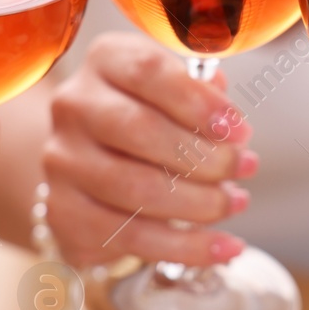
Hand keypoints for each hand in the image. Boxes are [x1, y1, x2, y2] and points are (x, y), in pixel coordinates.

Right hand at [42, 32, 257, 267]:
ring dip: (201, 203)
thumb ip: (204, 96)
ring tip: (235, 202)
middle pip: (141, 131)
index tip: (238, 130)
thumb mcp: (175, 90)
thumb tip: (231, 128)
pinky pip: (132, 237)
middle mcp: (73, 106)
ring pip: (137, 190)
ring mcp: (63, 162)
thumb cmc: (147, 116)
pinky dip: (187, 247)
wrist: (88, 160)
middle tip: (245, 168)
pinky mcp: (65, 213)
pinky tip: (224, 247)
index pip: (148, 71)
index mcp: (106, 61)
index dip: (200, 102)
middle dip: (206, 156)